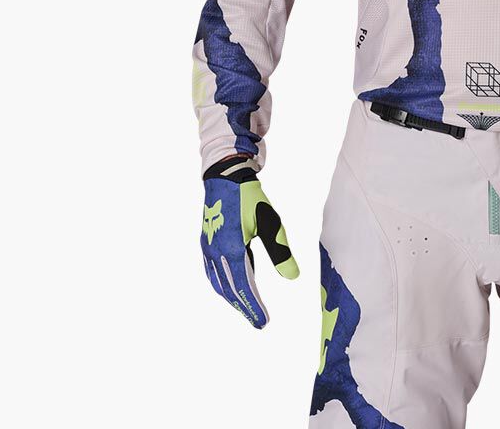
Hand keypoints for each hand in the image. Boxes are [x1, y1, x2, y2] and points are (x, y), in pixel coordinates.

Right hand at [200, 155, 299, 327]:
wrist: (225, 177)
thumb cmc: (250, 198)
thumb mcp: (270, 222)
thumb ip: (280, 251)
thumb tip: (293, 276)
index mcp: (231, 248)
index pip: (243, 286)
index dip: (253, 306)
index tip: (263, 322)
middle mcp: (215, 252)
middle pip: (229, 289)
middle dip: (244, 307)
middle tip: (259, 322)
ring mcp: (207, 248)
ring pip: (219, 283)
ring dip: (233, 298)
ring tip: (248, 308)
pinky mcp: (205, 243)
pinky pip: (213, 272)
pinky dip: (223, 284)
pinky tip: (232, 286)